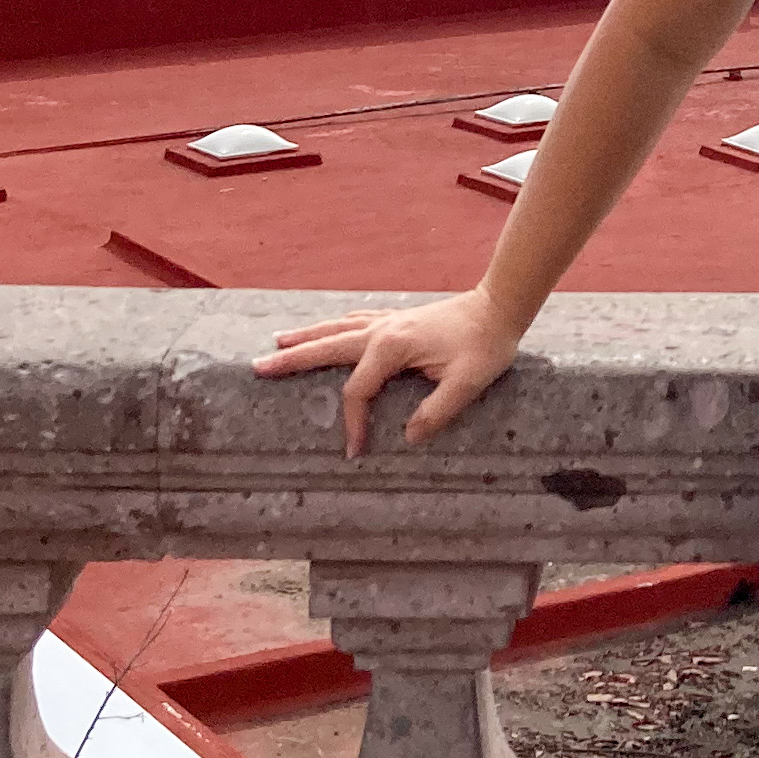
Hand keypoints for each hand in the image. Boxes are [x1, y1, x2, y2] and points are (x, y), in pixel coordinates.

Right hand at [257, 292, 523, 458]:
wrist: (500, 307)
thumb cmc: (486, 345)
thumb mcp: (467, 383)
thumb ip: (437, 412)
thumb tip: (408, 439)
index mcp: (393, 346)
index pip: (357, 390)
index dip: (352, 422)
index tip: (354, 450)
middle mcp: (383, 330)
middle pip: (328, 346)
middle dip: (293, 358)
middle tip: (258, 366)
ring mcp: (389, 321)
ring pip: (337, 329)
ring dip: (307, 337)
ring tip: (277, 342)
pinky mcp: (398, 319)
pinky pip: (355, 322)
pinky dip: (334, 326)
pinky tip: (327, 328)